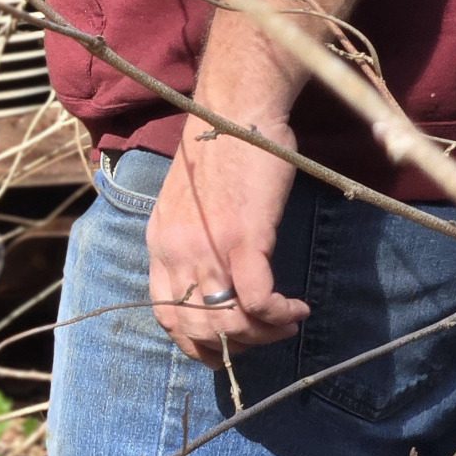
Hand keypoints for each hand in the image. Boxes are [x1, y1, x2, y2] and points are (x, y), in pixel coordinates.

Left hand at [145, 118, 308, 365]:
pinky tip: (296, 308)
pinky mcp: (242, 236)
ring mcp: (207, 245)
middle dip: (237, 345)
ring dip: (264, 332)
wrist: (236, 110)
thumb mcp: (189, 205)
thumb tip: (217, 285)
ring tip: (287, 320)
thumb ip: (193, 244)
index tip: (229, 345)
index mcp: (159, 243)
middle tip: (267, 333)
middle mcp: (175, 250)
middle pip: (199, 329)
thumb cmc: (222, 151)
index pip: (167, 316)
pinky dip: (279, 313)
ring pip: (230, 322)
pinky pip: (258, 299)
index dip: (198, 343)